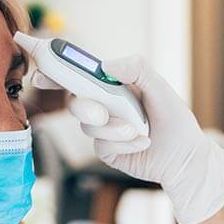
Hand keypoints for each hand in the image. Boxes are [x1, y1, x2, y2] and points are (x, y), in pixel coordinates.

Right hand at [31, 55, 223, 223]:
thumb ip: (136, 69)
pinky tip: (141, 142)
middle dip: (84, 106)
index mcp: (111, 84)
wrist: (184, 157)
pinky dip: (123, 142)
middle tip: (102, 113)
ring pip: (88, 125)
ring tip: (138, 130)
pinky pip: (100, 144)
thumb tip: (106, 66)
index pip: (77, 73)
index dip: (54, 68)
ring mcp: (102, 128)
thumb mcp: (160, 87)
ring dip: (113, 128)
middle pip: (74, 100)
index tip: (38, 67)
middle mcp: (102, 104)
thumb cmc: (174, 119)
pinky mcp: (105, 149)